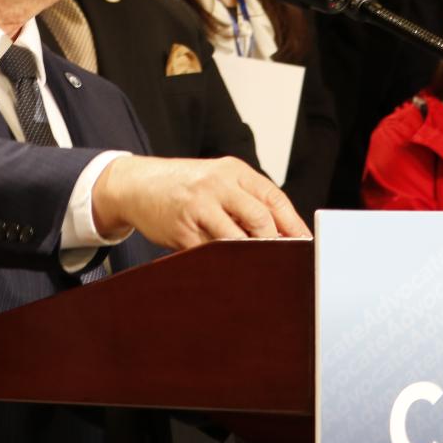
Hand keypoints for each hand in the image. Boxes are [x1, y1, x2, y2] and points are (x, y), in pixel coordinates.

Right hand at [91, 155, 310, 250]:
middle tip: (285, 263)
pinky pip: (211, 254)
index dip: (293, 225)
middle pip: (260, 221)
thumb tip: (283, 234)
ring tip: (262, 272)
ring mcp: (199, 207)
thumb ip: (246, 199)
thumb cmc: (186, 186)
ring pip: (237, 241)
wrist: (137, 185)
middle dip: (275, 246)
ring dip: (251, 259)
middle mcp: (217, 185)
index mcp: (233, 170)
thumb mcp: (217, 179)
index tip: (305, 245)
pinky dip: (224, 265)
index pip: (274, 199)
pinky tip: (231, 272)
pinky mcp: (182, 229)